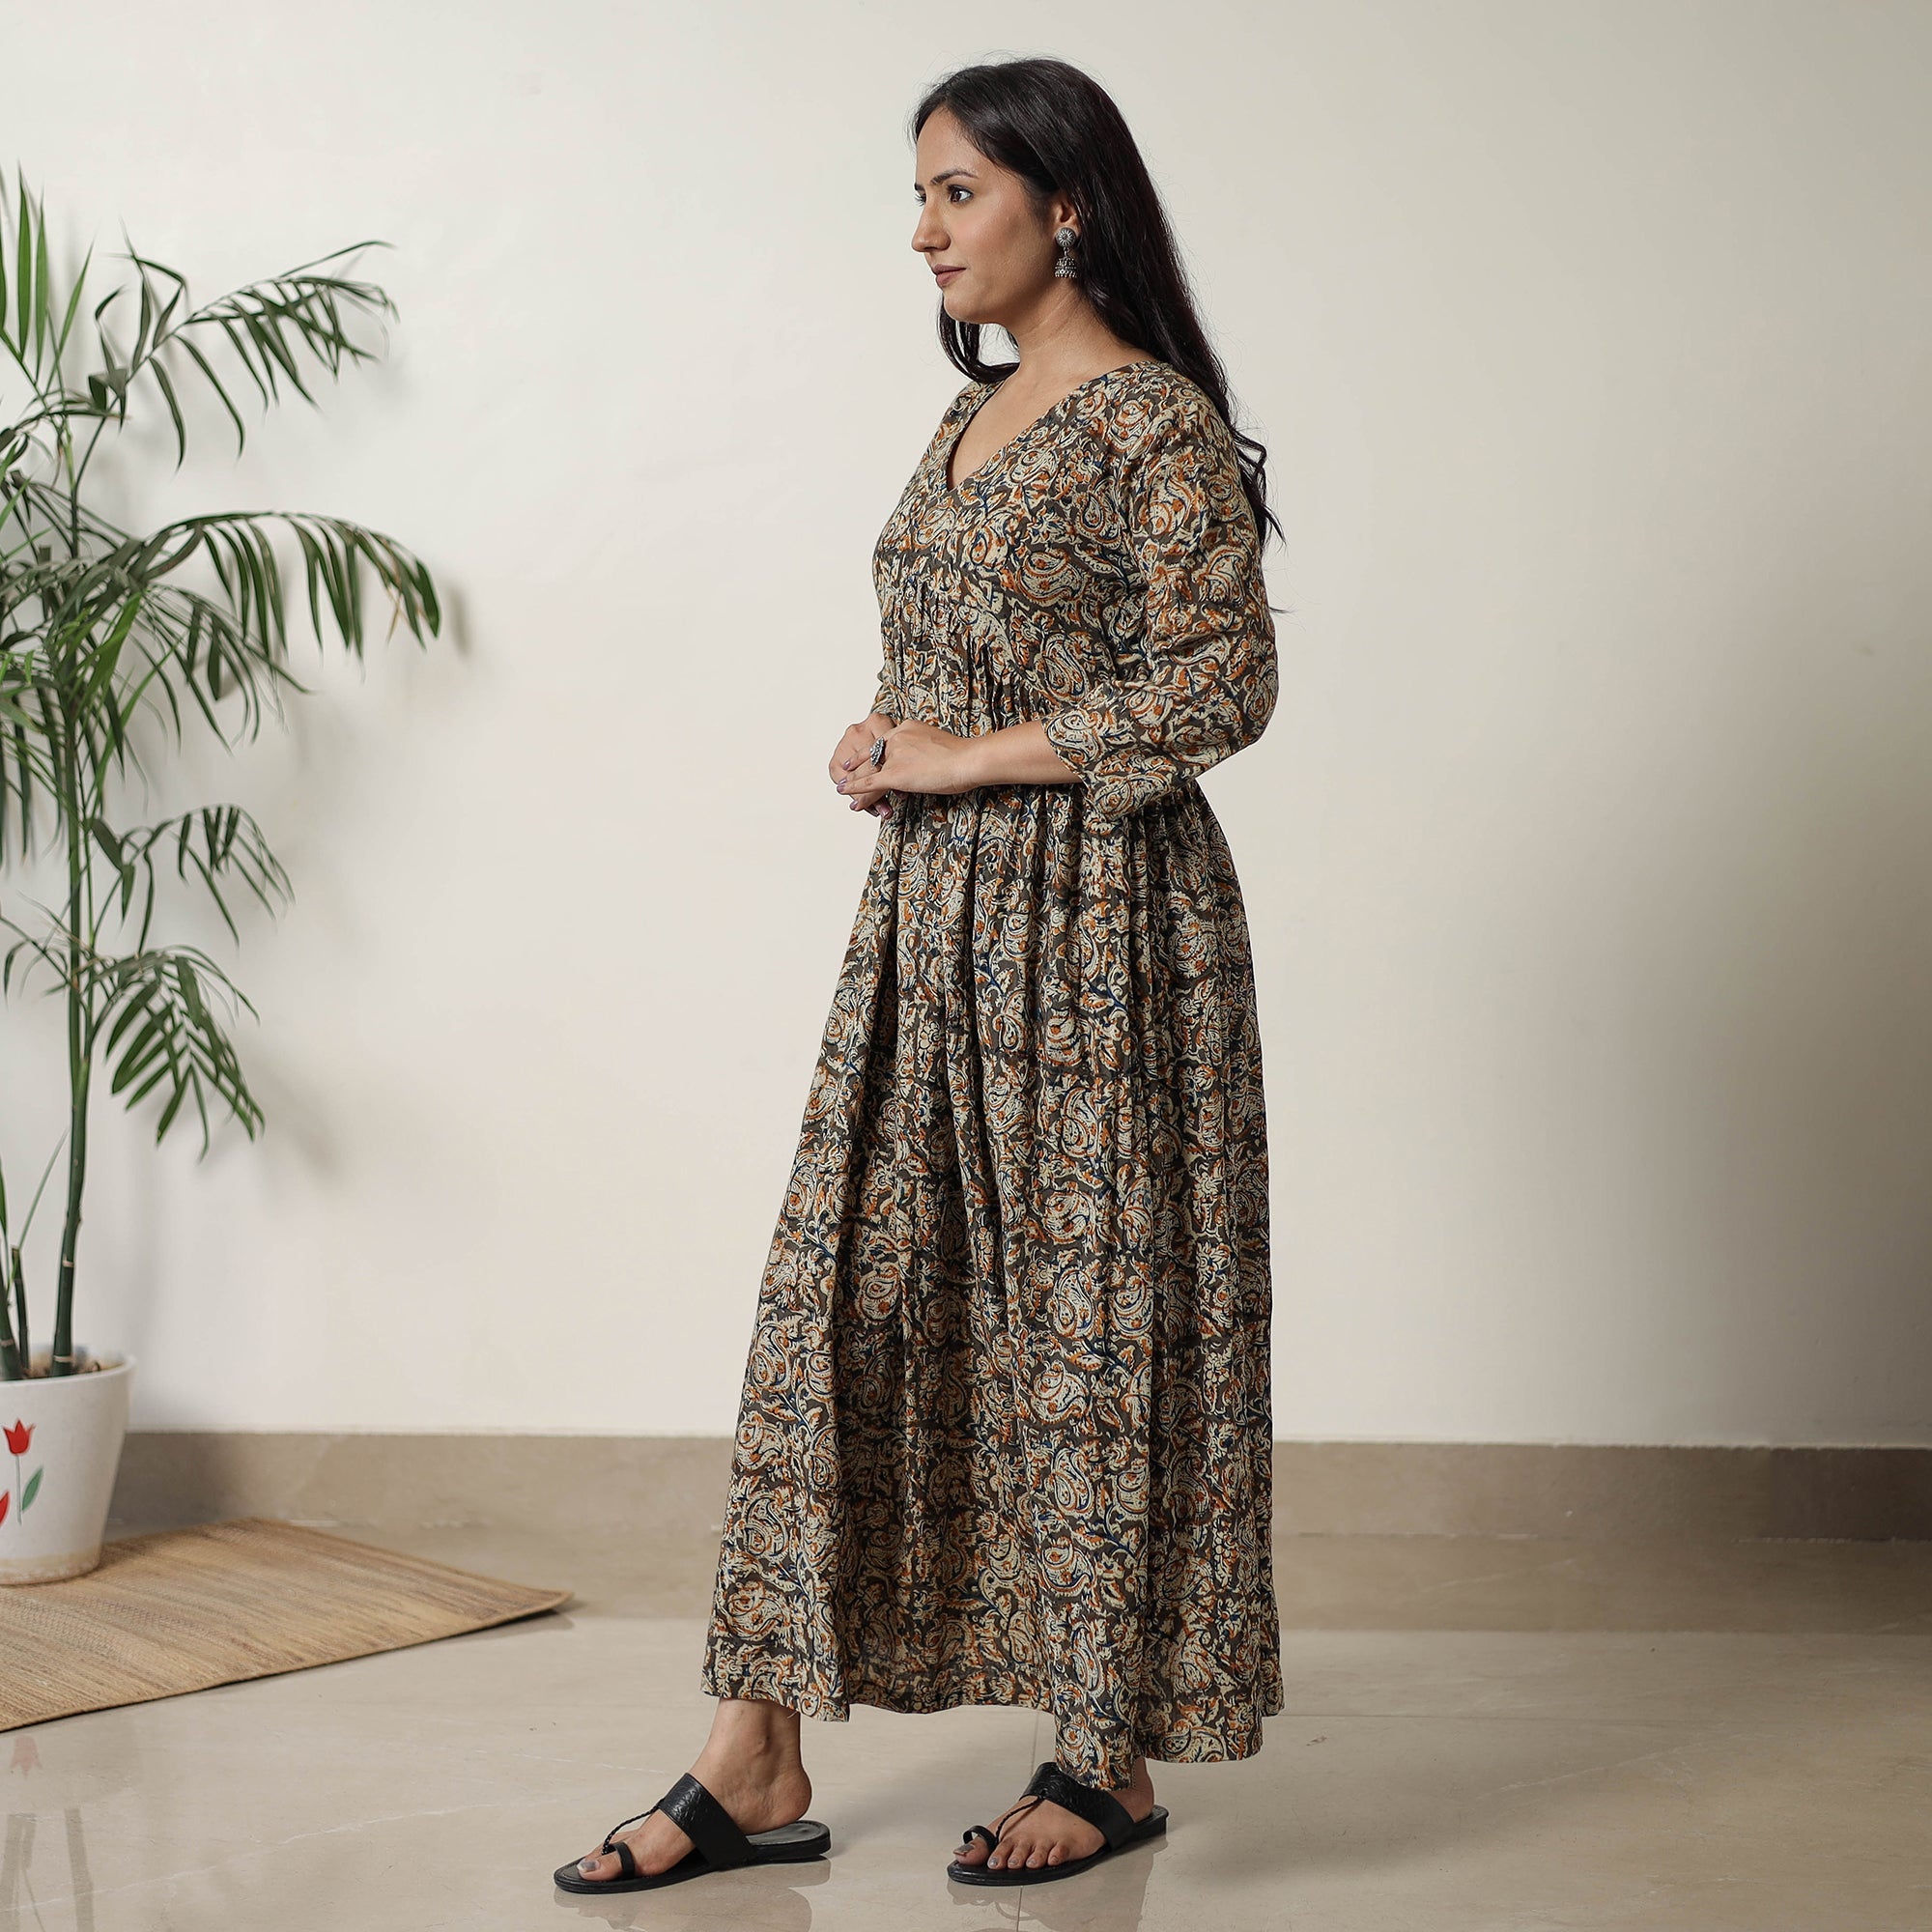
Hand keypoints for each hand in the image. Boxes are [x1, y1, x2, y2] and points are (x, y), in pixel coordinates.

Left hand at [833, 717, 978, 815]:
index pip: (885, 741)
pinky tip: (843, 790)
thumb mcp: (939, 745)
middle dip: (859, 763)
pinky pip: (869, 782)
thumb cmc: (963, 755)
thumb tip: (926, 759)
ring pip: (870, 770)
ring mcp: (895, 756)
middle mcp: (897, 737)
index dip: (873, 750)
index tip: (866, 753)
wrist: (967, 759)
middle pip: (873, 754)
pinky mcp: (895, 774)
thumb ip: (925, 750)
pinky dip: (854, 787)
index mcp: (907, 727)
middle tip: (845, 767)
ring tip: (842, 785)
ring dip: (855, 780)